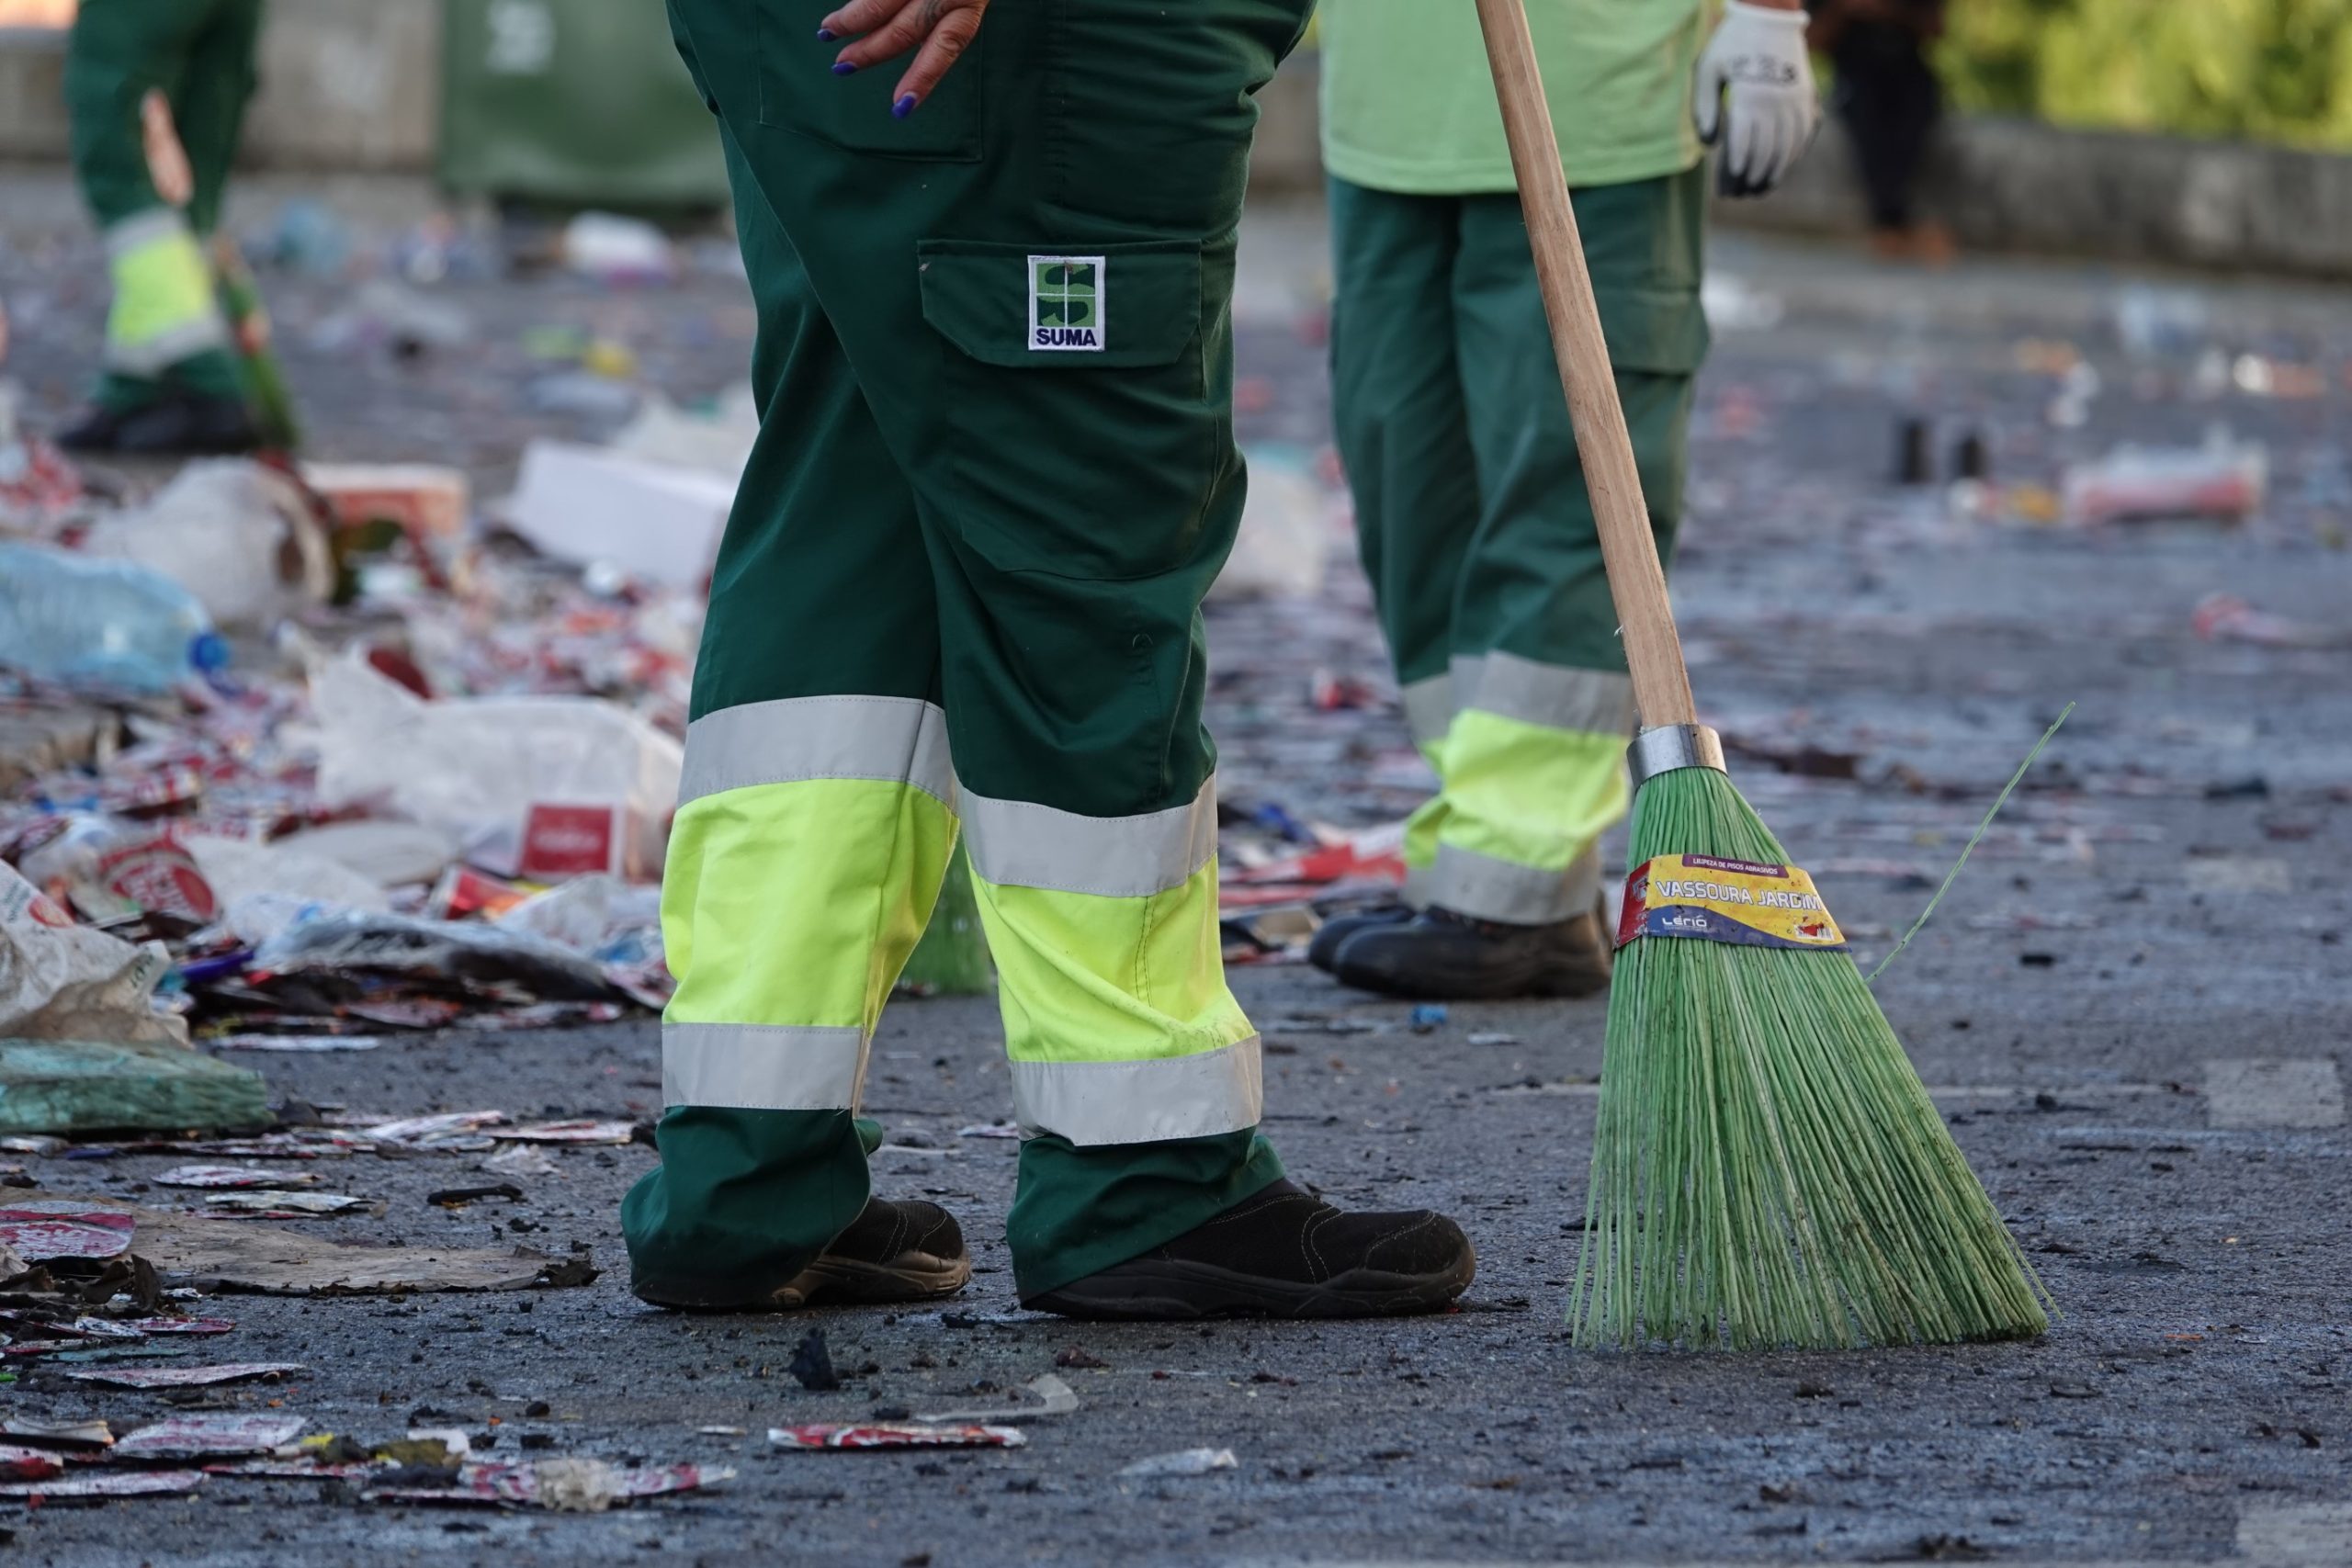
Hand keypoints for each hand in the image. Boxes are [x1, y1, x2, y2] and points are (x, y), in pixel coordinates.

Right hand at [820, 0, 989, 117]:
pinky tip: (841, 16)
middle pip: (904, 27)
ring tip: (828, 31)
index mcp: (968, 2)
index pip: (946, 46)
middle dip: (870, 51)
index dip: (923, 77)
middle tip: (842, 66)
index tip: (900, 107)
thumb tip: (903, 43)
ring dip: (851, 19)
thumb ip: (937, 18)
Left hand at [1692, 0, 1820, 197]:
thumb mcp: (1707, 69)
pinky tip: (1785, 164)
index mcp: (1750, 96)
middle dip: (1754, 176)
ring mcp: (1796, 100)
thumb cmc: (1731, 43)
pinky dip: (1795, 152)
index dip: (1738, 167)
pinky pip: (1805, 132)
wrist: (1769, 14)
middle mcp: (1776, 102)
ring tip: (1762, 187)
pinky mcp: (1807, 96)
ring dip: (1777, 171)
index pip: (1745, 143)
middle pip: (1768, 151)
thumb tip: (1710, 143)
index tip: (1730, 185)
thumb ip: (1704, 107)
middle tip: (1742, 194)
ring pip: (1789, 146)